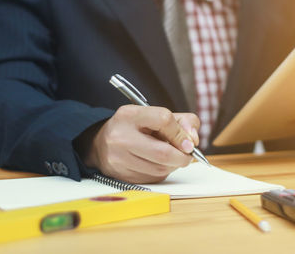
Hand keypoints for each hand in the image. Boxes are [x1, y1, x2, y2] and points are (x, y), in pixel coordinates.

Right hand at [84, 105, 199, 182]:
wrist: (100, 144)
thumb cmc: (133, 128)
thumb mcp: (153, 115)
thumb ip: (181, 121)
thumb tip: (194, 139)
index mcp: (129, 116)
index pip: (163, 119)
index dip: (181, 132)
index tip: (190, 142)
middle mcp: (121, 137)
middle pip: (162, 152)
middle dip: (182, 156)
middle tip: (188, 155)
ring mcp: (119, 159)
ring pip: (160, 169)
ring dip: (173, 165)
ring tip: (171, 157)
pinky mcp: (121, 176)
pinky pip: (153, 178)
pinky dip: (162, 173)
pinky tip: (157, 164)